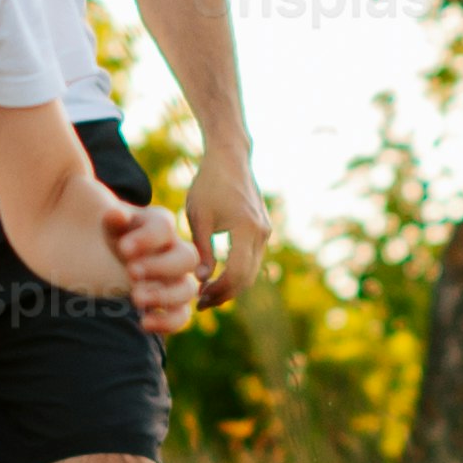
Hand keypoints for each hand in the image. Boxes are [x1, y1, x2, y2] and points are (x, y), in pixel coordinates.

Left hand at [103, 202, 201, 335]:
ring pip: (188, 289)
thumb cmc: (117, 234)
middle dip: (160, 267)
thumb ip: (112, 219)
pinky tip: (143, 323)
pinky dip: (168, 322)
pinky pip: (182, 316)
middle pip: (187, 258)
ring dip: (164, 296)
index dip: (147, 238)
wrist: (116, 253)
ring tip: (135, 299)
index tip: (123, 249)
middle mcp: (175, 250)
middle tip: (131, 272)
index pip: (165, 227)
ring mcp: (177, 278)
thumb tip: (114, 215)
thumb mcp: (111, 224)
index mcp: (160, 225)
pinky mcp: (172, 303)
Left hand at [174, 148, 267, 311]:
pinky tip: (218, 277)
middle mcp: (261, 233)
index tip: (199, 299)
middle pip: (248, 277)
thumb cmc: (208, 184)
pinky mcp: (263, 229)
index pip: (237, 273)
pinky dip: (237, 273)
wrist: (230, 158)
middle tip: (201, 303)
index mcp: (246, 229)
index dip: (219, 291)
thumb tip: (203, 280)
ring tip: (207, 294)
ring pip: (252, 271)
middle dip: (225, 294)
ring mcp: (265, 231)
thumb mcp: (198, 216)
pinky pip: (252, 259)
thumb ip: (202, 249)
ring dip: (231, 286)